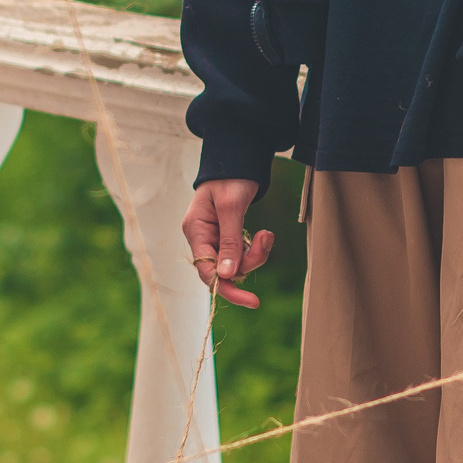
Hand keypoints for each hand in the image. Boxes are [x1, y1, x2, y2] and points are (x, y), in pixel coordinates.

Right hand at [183, 179, 274, 310]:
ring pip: (235, 265)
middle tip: (266, 241)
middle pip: (223, 270)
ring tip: (266, 234)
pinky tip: (264, 234)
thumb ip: (229, 240)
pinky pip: (241, 255)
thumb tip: (227, 275)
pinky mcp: (227, 238)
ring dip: (255, 255)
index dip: (227, 288)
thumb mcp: (231, 207)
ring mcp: (214, 240)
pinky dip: (255, 249)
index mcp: (195, 231)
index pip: (207, 271)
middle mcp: (202, 239)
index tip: (252, 301)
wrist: (237, 161)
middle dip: (248, 264)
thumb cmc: (230, 178)